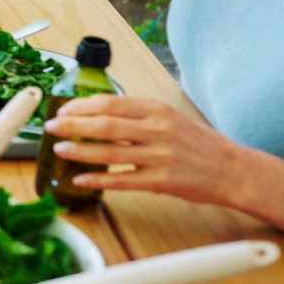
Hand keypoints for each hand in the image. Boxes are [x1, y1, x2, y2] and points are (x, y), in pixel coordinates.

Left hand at [43, 96, 249, 205]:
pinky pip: (122, 180)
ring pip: (110, 152)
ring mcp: (160, 156)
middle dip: (72, 125)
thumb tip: (98, 115)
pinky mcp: (162, 180)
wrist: (233, 170)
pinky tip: (80, 180)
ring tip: (60, 149)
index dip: (81, 106)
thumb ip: (138, 116)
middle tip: (50, 127)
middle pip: (105, 124)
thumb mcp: (170, 118)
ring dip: (80, 151)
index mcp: (157, 110)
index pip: (110, 102)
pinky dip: (98, 179)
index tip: (62, 110)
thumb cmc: (198, 143)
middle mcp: (158, 130)